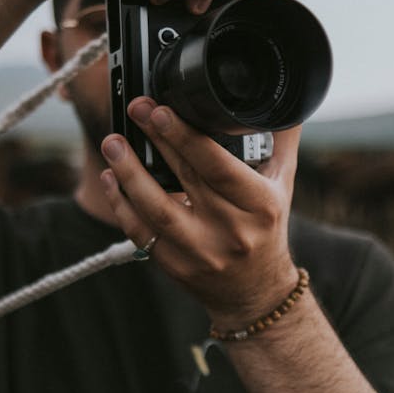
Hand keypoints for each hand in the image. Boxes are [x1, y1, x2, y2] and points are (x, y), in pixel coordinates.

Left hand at [100, 97, 300, 326]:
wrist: (256, 293)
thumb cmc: (267, 229)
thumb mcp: (283, 184)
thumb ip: (281, 141)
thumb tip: (282, 99)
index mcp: (260, 206)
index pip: (218, 167)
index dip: (186, 138)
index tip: (160, 111)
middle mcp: (231, 231)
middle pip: (185, 180)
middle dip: (156, 141)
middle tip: (135, 109)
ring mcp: (201, 252)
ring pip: (156, 212)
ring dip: (129, 175)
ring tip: (112, 144)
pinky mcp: (176, 267)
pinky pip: (142, 234)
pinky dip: (122, 206)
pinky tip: (110, 180)